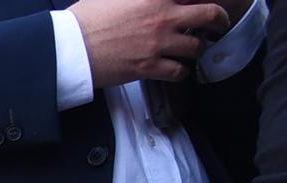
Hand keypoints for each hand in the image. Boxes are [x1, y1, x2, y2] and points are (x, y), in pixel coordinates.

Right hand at [69, 0, 230, 87]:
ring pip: (197, 47)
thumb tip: (142, 0)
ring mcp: (158, 43)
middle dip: (218, 20)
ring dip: (197, 49)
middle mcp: (163, 17)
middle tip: (217, 25)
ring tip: (191, 50)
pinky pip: (179, 71)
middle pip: (210, 14)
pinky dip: (181, 71)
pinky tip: (175, 69)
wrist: (68, 47)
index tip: (203, 2)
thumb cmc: (83, 20)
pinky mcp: (149, 67)